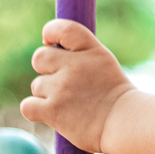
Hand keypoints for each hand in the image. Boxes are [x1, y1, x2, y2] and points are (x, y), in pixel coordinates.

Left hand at [20, 19, 134, 153]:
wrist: (126, 125)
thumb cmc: (116, 97)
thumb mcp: (104, 63)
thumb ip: (80, 53)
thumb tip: (49, 46)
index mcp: (91, 50)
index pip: (62, 28)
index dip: (50, 32)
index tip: (51, 42)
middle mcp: (75, 65)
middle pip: (40, 57)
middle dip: (46, 70)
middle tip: (63, 83)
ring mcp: (62, 87)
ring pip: (37, 85)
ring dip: (47, 95)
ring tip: (69, 105)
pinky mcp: (53, 110)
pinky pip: (28, 105)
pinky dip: (36, 111)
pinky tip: (52, 115)